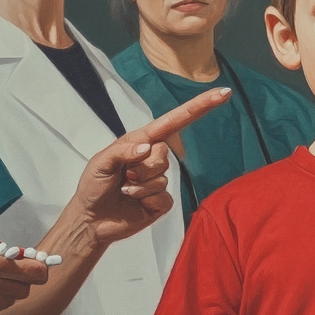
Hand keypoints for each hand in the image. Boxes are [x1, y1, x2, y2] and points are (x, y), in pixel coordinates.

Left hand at [74, 88, 230, 248]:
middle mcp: (152, 158)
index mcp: (141, 141)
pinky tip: (135, 202)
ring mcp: (159, 180)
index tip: (223, 93)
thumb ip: (122, 151)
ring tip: (124, 190)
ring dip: (140, 186)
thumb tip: (148, 148)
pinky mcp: (162, 201)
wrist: (91, 221)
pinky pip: (164, 197)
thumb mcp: (99, 163)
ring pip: (163, 177)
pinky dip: (146, 200)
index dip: (198, 107)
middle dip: (142, 167)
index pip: (174, 121)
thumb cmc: (92, 187)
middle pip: (164, 154)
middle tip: (123, 176)